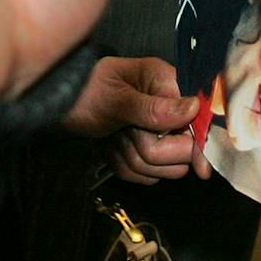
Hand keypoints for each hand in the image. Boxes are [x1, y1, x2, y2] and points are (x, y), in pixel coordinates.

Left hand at [64, 56, 211, 183]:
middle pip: (181, 151)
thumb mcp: (116, 97)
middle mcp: (167, 108)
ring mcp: (156, 132)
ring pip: (162, 168)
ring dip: (132, 157)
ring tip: (114, 135)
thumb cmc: (84, 91)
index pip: (200, 119)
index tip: (201, 168)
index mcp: (167, 84)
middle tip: (126, 132)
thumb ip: (153, 108)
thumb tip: (192, 109)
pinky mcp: (143, 151)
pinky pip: (145, 175)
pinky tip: (111, 146)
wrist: (58, 105)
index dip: (199, 144)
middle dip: (150, 149)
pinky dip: (124, 165)